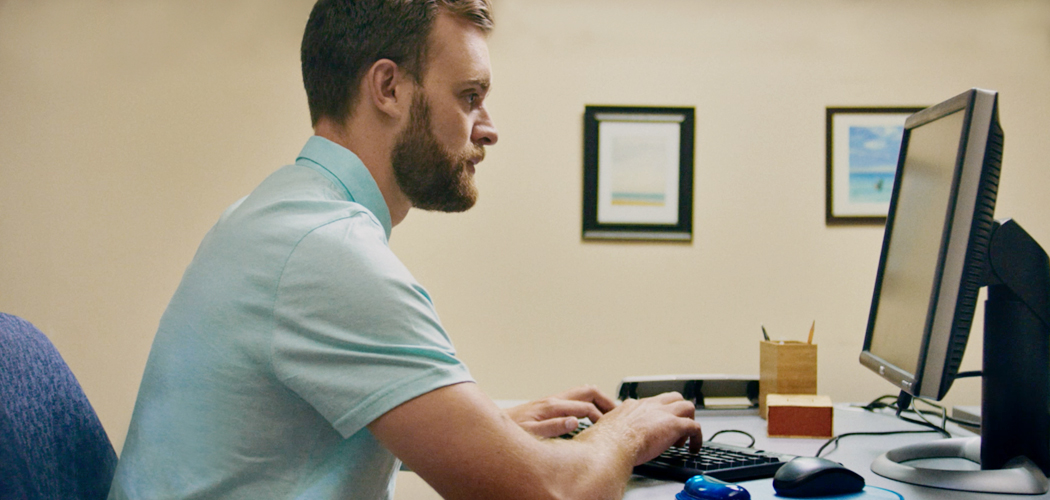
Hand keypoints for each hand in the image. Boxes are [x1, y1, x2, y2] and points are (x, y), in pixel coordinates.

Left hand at [504, 385, 618, 437]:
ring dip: (597, 400)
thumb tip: (574, 421)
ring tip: (609, 412)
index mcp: (552, 406)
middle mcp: (553, 400)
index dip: (601, 417)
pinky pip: (575, 399)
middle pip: (588, 391)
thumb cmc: (510, 430)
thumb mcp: (530, 433)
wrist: (494, 427)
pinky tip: (590, 415)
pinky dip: (588, 403)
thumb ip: (552, 427)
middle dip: (605, 400)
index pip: (586, 407)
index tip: (610, 428)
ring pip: (582, 392)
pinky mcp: (549, 406)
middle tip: (618, 413)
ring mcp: (551, 401)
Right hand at [579, 392, 701, 465]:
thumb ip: (609, 427)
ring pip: (688, 406)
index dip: (657, 414)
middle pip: (673, 397)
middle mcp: (650, 405)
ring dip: (689, 421)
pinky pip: (695, 427)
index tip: (656, 426)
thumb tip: (601, 434)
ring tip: (684, 439)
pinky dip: (698, 438)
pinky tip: (694, 448)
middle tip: (675, 428)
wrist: (612, 444)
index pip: (651, 403)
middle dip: (678, 411)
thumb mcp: (605, 428)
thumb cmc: (605, 441)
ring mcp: (664, 413)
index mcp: (634, 406)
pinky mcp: (675, 425)